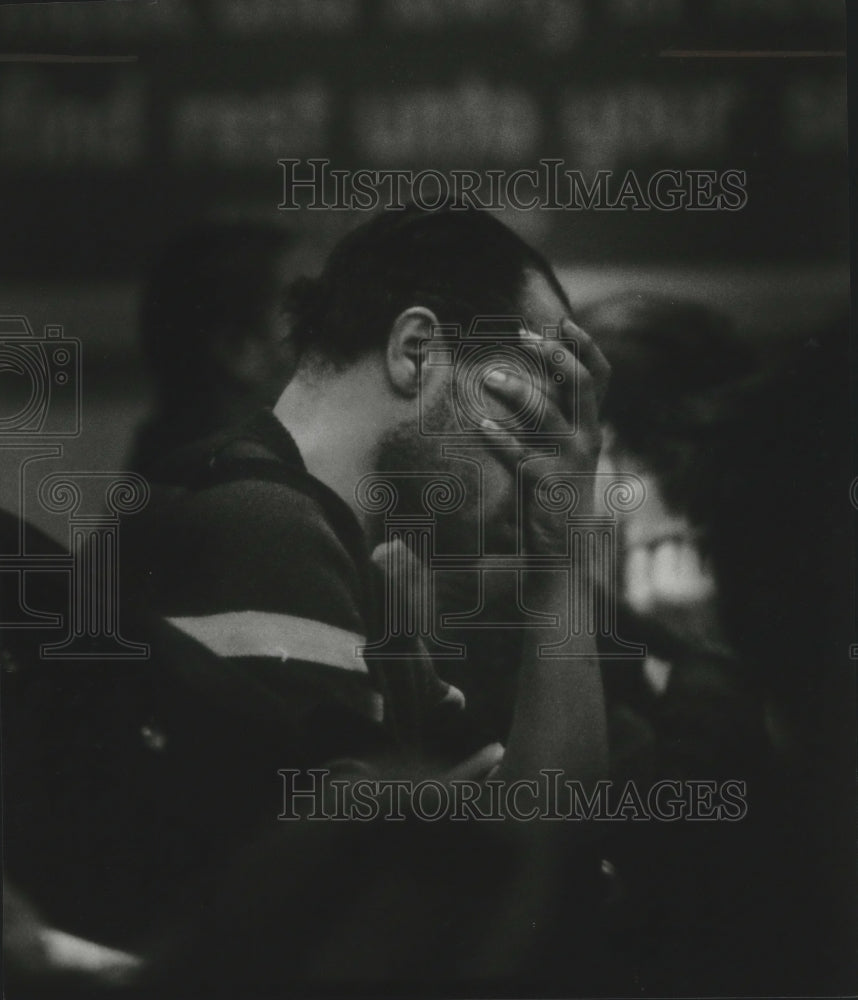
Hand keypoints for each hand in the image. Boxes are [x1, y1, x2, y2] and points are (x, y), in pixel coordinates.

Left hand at [478, 318, 609, 555]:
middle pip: (581, 383)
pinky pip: (520, 455)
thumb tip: (525, 376)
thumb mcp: (560, 450)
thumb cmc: (554, 493)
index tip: (560, 321)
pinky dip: (500, 438)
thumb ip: (550, 416)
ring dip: (517, 390)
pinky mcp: (546, 485)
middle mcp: (586, 438)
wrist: (563, 551)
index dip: (584, 345)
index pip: (600, 376)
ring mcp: (568, 461)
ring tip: (488, 377)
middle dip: (553, 354)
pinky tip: (481, 425)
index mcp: (590, 427)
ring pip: (547, 413)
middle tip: (521, 336)